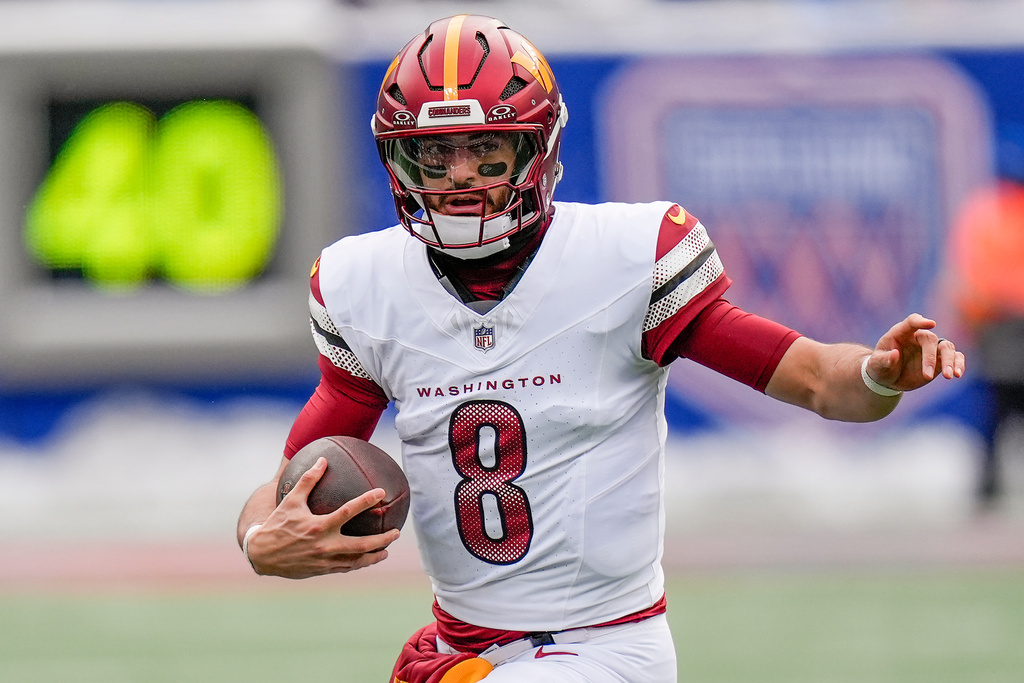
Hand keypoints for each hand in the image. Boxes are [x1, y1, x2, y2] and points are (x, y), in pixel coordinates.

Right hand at [246, 457, 400, 578]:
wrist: (262, 555)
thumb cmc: (278, 524)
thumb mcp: (290, 500)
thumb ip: (308, 480)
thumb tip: (322, 460)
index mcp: (318, 526)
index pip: (349, 512)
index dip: (366, 501)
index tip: (381, 493)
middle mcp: (325, 545)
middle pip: (361, 544)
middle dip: (382, 539)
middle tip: (397, 531)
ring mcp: (325, 560)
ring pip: (356, 561)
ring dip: (374, 555)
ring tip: (387, 549)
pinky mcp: (323, 570)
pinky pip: (346, 568)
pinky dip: (359, 564)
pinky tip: (367, 559)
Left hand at [866, 313, 965, 391]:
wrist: (888, 379)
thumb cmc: (880, 367)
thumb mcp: (876, 365)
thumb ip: (884, 360)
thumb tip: (895, 354)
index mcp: (901, 333)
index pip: (912, 321)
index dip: (921, 321)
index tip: (931, 324)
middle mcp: (918, 338)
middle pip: (930, 339)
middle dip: (930, 357)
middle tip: (927, 376)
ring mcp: (930, 349)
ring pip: (947, 347)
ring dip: (950, 361)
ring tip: (949, 376)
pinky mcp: (939, 360)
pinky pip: (955, 357)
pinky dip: (959, 364)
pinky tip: (958, 374)